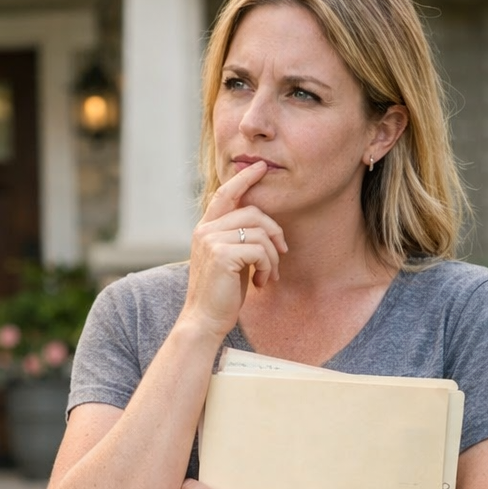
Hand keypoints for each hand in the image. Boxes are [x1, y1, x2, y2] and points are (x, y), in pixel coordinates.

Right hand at [180, 161, 286, 337]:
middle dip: (275, 233)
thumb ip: (239, 238)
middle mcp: (205, 230)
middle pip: (253, 212)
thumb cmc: (222, 294)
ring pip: (260, 232)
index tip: (261, 167)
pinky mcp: (222, 255)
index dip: (243, 178)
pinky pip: (260, 250)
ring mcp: (211, 241)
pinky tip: (262, 283)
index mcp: (205, 229)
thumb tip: (265, 224)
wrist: (205, 320)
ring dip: (273, 256)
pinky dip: (268, 267)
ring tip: (268, 275)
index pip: (225, 194)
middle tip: (281, 255)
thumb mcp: (231, 260)